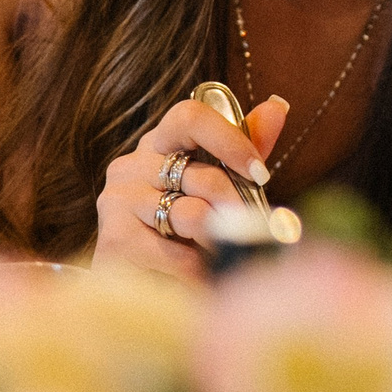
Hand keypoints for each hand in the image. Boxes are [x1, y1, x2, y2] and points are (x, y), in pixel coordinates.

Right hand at [91, 94, 287, 280]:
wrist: (141, 285)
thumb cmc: (186, 228)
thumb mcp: (222, 184)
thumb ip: (247, 146)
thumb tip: (278, 106)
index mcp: (159, 142)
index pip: (190, 117)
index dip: (230, 141)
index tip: (261, 173)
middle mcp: (132, 164)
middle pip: (203, 176)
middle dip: (238, 209)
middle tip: (257, 232)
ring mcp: (118, 200)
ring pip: (193, 215)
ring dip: (223, 242)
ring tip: (231, 257)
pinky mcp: (114, 240)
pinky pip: (178, 255)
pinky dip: (202, 270)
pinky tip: (205, 277)